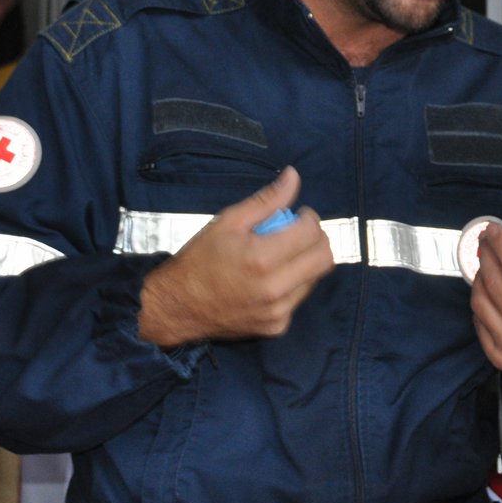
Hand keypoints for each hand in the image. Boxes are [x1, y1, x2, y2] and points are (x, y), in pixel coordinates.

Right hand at [138, 167, 333, 347]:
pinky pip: (299, 298)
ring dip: (306, 262)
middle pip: (325, 259)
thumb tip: (294, 176)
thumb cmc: (199, 260)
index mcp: (262, 259)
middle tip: (299, 233)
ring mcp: (278, 311)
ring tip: (280, 255)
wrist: (176, 307)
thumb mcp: (228, 221)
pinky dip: (293, 284)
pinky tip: (271, 279)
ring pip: (315, 279)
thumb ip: (266, 200)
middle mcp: (275, 289)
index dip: (310, 218)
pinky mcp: (276, 326)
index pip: (312, 233)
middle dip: (317, 239)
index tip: (299, 215)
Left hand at [470, 213, 501, 398]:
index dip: (501, 245)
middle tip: (483, 240)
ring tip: (484, 264)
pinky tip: (485, 291)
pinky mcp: (498, 357)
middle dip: (485, 255)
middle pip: (494, 282)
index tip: (493, 229)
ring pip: (481, 302)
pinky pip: (479, 323)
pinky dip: (479, 303)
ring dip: (478, 277)